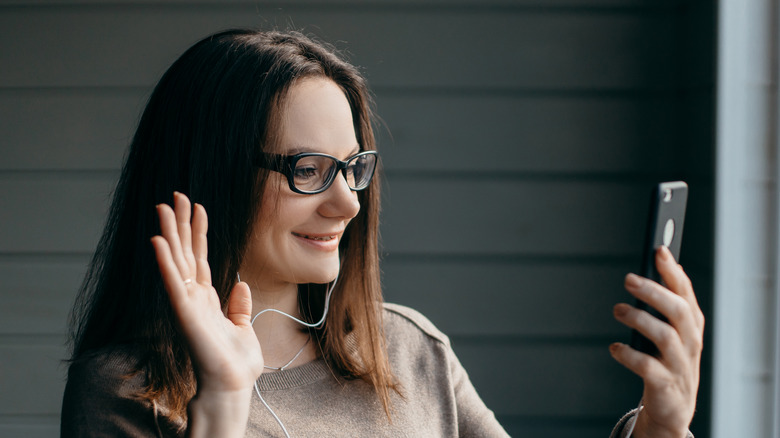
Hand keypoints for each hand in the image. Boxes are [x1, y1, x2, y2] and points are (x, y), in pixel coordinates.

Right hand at [150, 193, 262, 414]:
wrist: (233, 383)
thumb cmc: (236, 361)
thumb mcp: (243, 326)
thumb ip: (239, 305)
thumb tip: (241, 286)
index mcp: (206, 298)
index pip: (200, 257)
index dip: (198, 231)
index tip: (196, 206)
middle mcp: (193, 296)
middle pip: (185, 252)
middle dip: (180, 223)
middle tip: (176, 195)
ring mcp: (186, 303)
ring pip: (175, 260)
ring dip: (169, 233)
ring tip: (164, 206)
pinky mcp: (184, 312)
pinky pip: (172, 282)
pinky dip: (164, 261)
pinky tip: (157, 240)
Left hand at [610, 246, 703, 437]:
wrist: (673, 408)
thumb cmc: (668, 361)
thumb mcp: (673, 330)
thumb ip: (669, 300)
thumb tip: (665, 262)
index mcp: (691, 326)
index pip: (686, 294)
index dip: (673, 272)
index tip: (659, 250)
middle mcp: (690, 343)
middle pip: (678, 311)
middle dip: (655, 292)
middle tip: (629, 279)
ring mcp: (680, 365)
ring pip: (665, 336)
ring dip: (640, 319)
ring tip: (618, 310)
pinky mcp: (665, 385)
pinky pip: (648, 367)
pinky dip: (630, 355)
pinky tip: (614, 348)